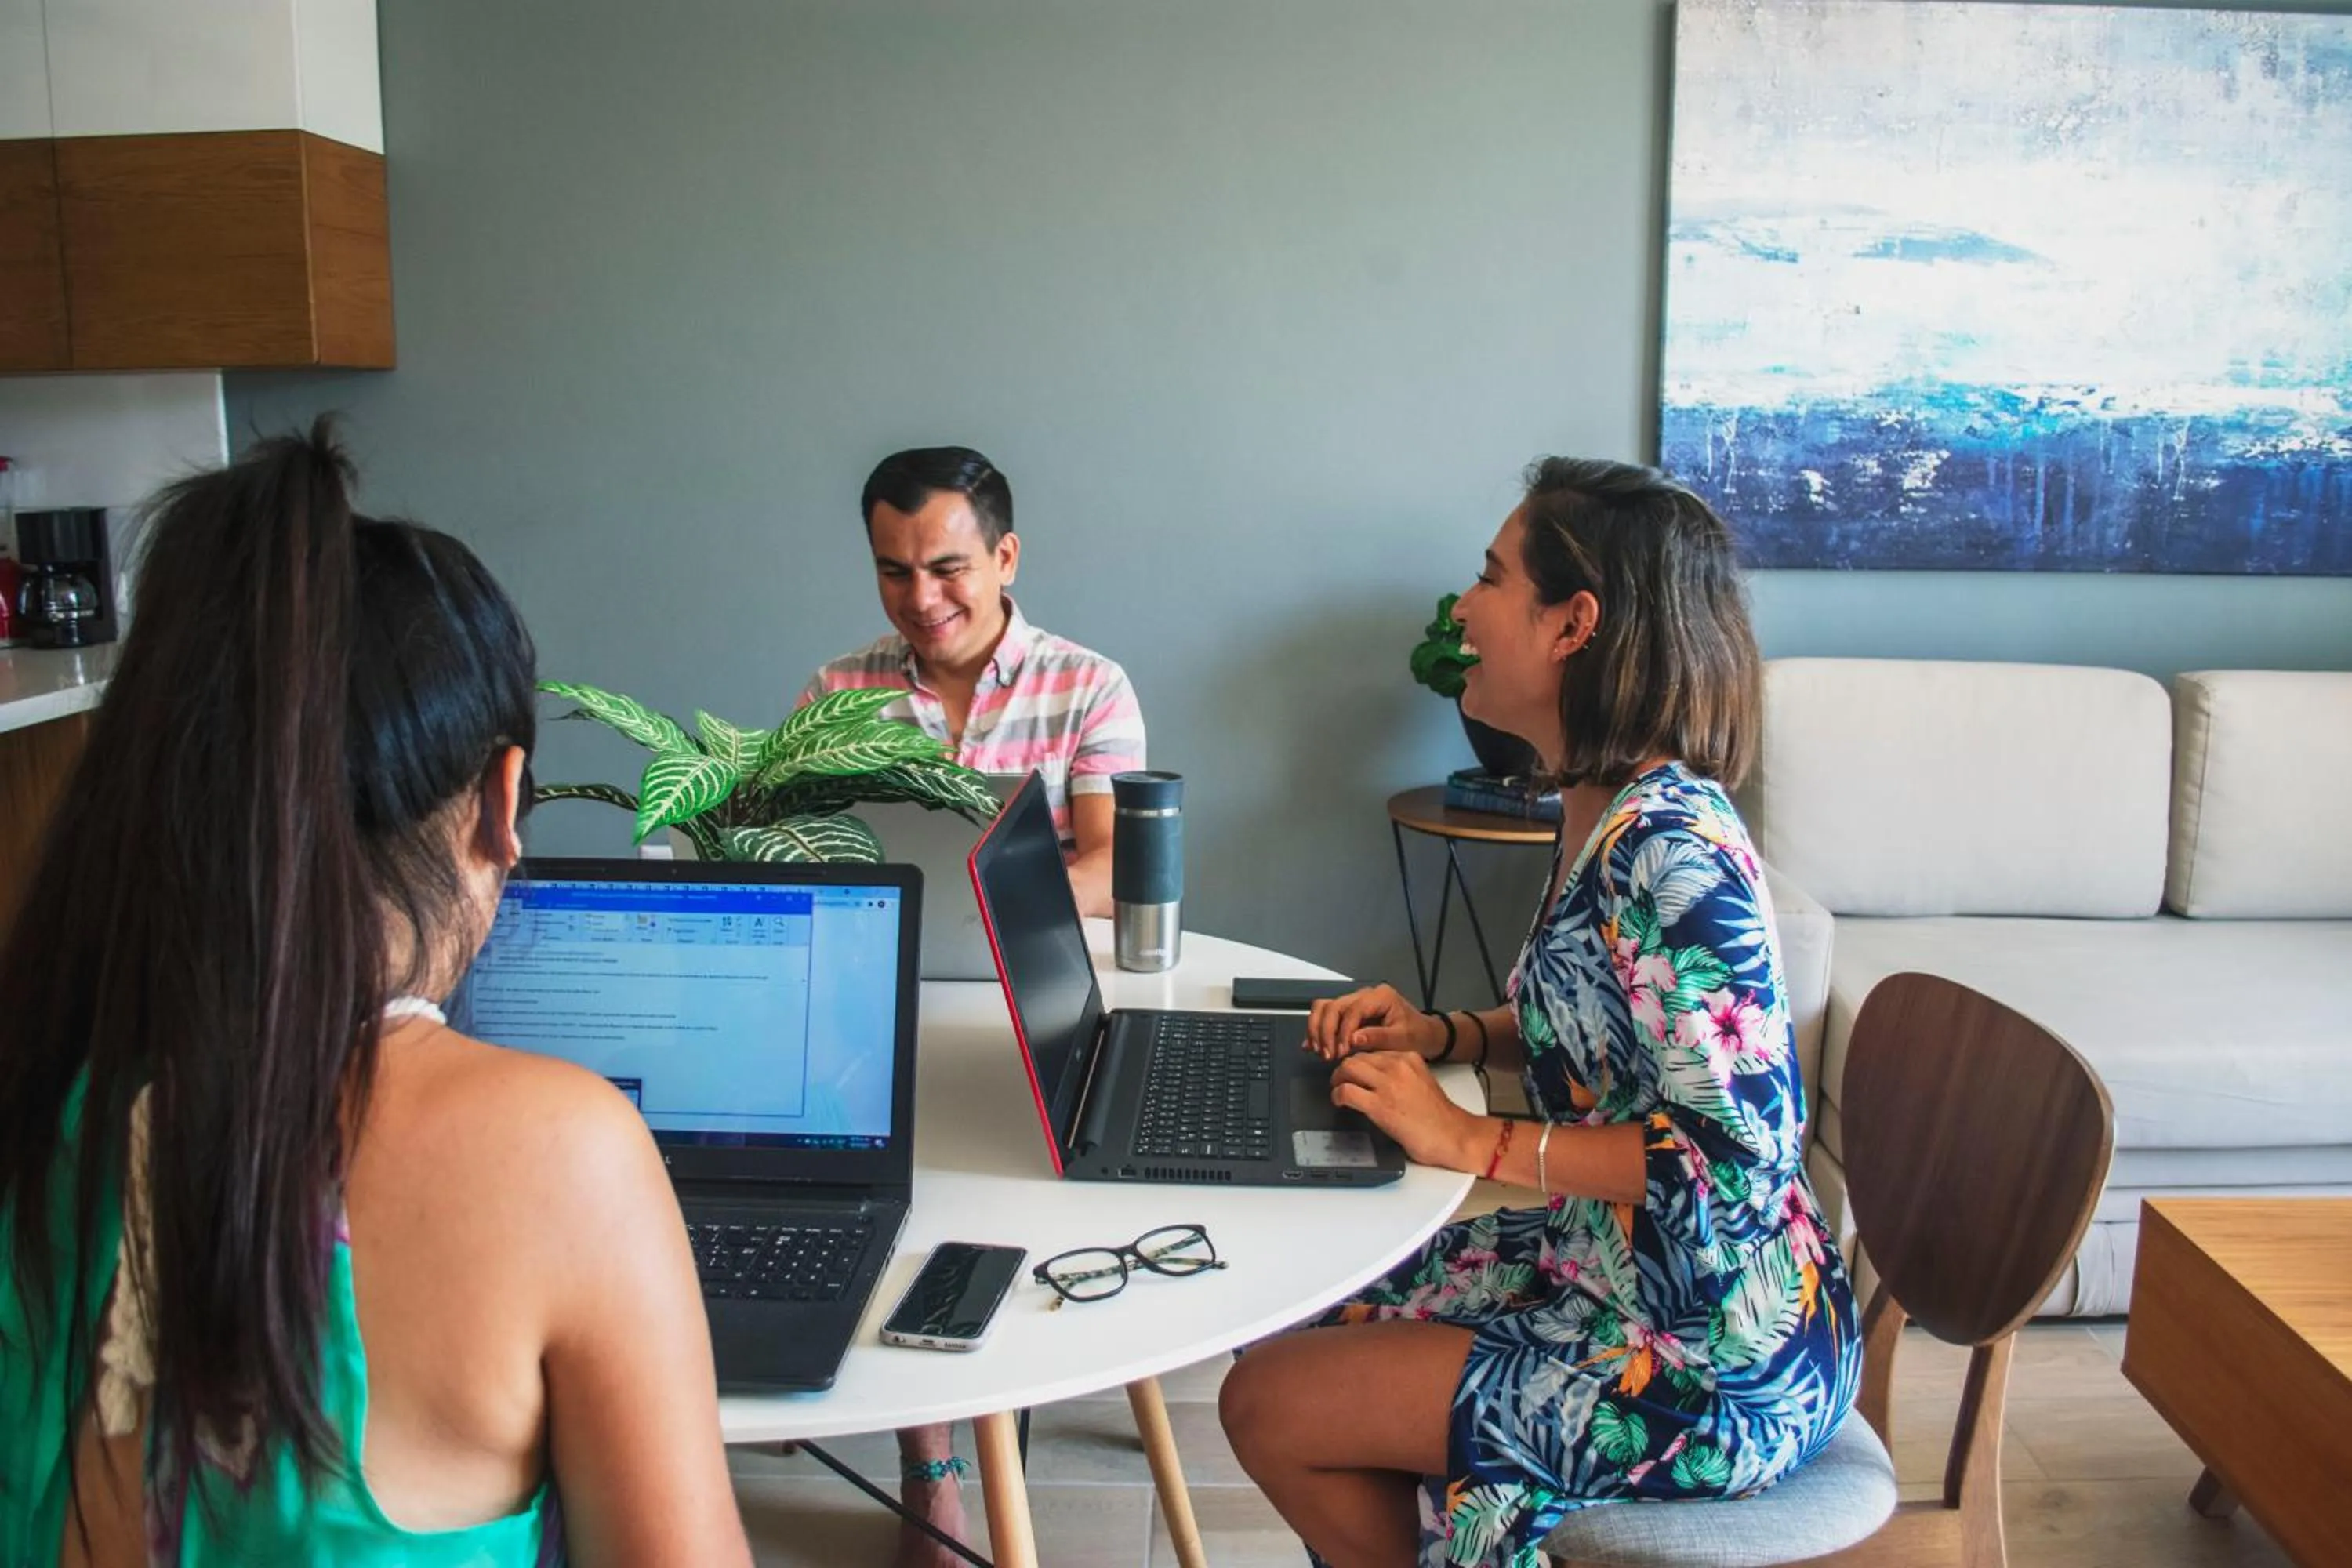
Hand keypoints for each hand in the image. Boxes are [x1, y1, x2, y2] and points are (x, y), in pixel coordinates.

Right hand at [1305, 984, 1443, 1060]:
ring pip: (1325, 1007)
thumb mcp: (1402, 1039)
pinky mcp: (1349, 1012)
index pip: (1352, 1010)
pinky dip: (1317, 1029)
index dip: (1343, 1031)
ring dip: (1318, 1029)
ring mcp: (1355, 1002)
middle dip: (1326, 1032)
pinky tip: (1312, 1045)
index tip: (1341, 1052)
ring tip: (1320, 1051)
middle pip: (1333, 1006)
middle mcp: (1365, 995)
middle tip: (1328, 1055)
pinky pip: (1326, 1015)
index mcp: (1381, 997)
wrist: (1424, 1035)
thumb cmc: (1417, 1035)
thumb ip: (1378, 1037)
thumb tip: (1353, 1039)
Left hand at [1329, 1052, 1483, 1170]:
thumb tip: (1377, 1076)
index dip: (1359, 1063)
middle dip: (1344, 1069)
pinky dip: (1337, 1096)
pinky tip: (1340, 1103)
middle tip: (1341, 1081)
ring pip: (1347, 1068)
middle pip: (1356, 1056)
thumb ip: (1400, 1073)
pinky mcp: (1379, 1105)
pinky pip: (1346, 1091)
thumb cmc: (1438, 1116)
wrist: (1452, 1135)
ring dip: (1337, 1080)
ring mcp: (1387, 1085)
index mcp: (1409, 1058)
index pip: (1372, 1051)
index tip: (1354, 1072)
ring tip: (1338, 1090)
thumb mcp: (1421, 1080)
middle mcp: (1397, 1066)